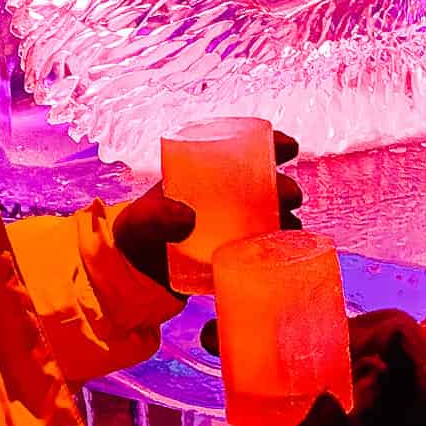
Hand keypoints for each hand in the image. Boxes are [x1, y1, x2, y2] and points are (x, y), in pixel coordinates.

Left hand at [113, 130, 302, 288]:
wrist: (132, 280)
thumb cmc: (135, 238)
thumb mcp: (140, 221)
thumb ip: (157, 216)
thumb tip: (189, 218)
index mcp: (204, 177)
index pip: (243, 153)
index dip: (270, 146)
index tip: (289, 146)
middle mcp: (223, 200)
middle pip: (264, 186)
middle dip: (283, 186)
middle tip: (290, 196)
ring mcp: (230, 229)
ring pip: (268, 218)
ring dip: (285, 219)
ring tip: (292, 227)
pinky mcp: (233, 257)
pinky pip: (261, 251)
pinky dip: (276, 250)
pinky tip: (285, 255)